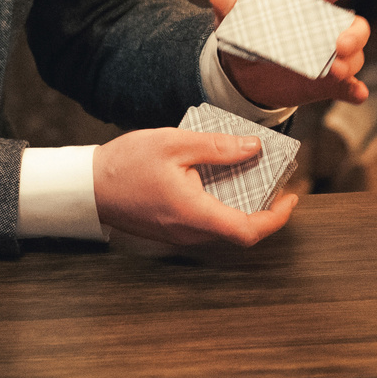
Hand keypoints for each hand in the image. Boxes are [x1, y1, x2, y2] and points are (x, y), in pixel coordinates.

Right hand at [92, 129, 298, 246]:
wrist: (86, 186)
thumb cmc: (125, 165)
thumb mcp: (174, 143)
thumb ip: (218, 147)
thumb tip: (254, 148)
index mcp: (193, 213)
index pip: (247, 231)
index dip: (276, 218)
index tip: (290, 197)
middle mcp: (189, 232)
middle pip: (239, 230)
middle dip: (264, 206)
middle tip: (274, 177)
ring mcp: (179, 234)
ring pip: (223, 227)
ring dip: (242, 204)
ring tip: (251, 172)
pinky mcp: (171, 229)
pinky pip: (206, 222)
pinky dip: (223, 204)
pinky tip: (221, 178)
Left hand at [209, 0, 371, 108]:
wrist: (246, 76)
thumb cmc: (248, 36)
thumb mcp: (236, 22)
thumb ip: (231, 7)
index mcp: (308, 4)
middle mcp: (327, 29)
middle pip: (355, 26)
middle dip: (354, 34)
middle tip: (341, 45)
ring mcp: (331, 57)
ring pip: (354, 58)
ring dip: (350, 64)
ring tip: (336, 71)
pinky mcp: (330, 84)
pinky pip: (348, 87)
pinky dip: (354, 90)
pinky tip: (357, 93)